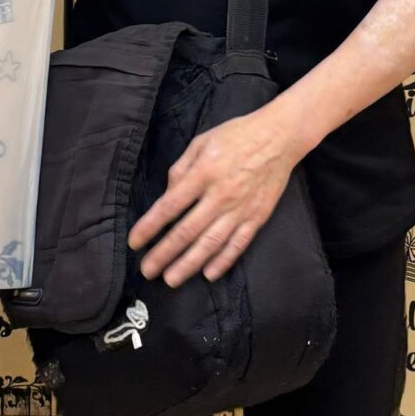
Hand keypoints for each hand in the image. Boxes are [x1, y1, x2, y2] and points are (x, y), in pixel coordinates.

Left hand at [128, 106, 307, 287]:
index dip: (150, 227)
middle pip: (187, 231)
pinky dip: (223, 261)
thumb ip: (180, 169)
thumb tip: (167, 195)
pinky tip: (208, 274)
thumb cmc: (236, 136)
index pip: (170, 206)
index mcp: (203, 173)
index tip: (135, 242)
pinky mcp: (257, 217)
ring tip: (171, 280)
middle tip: (147, 270)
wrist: (279, 137)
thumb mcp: (201, 142)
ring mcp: (240, 209)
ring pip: (211, 243)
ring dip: (189, 264)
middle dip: (164, 253)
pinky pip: (238, 244)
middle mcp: (220, 195)